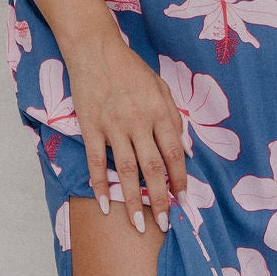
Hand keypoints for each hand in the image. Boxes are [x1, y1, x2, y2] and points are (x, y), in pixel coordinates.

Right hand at [64, 32, 189, 234]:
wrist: (95, 50)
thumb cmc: (131, 69)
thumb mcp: (161, 87)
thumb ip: (174, 118)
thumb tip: (185, 150)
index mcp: (159, 112)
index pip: (174, 153)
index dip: (180, 180)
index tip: (183, 201)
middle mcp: (138, 121)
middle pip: (153, 168)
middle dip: (161, 199)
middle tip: (165, 223)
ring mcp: (113, 126)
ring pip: (127, 171)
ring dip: (133, 201)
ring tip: (139, 225)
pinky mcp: (91, 127)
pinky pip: (97, 162)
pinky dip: (100, 186)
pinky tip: (105, 205)